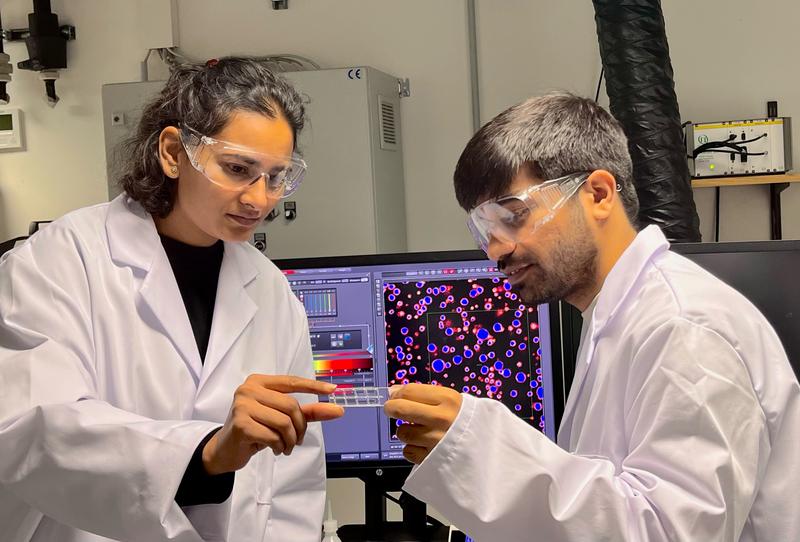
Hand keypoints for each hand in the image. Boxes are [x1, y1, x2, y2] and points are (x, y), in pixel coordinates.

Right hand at [202, 375, 343, 474]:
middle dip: (299, 427)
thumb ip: (308, 412)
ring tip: (285, 446)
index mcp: (259, 382)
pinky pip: (272, 436)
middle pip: (291, 406)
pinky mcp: (240, 424)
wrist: (225, 450)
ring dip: (290, 440)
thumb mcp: (281, 418)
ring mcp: (242, 405)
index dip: (313, 386)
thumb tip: (337, 409)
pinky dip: (279, 446)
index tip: (333, 390)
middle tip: (296, 440)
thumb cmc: (255, 430)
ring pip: (283, 422)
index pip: (291, 381)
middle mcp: (248, 389)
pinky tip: (274, 449)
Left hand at [383, 383, 462, 464]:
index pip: (409, 391)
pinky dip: (412, 449)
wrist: (489, 447)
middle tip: (392, 409)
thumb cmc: (468, 421)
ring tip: (417, 430)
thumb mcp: (452, 401)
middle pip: (401, 409)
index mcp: (448, 399)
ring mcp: (436, 440)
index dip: (396, 393)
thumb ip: (424, 395)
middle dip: (391, 408)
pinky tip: (423, 445)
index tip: (394, 395)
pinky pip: (408, 451)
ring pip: (402, 432)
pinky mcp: (432, 459)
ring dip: (405, 432)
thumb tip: (395, 390)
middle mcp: (442, 419)